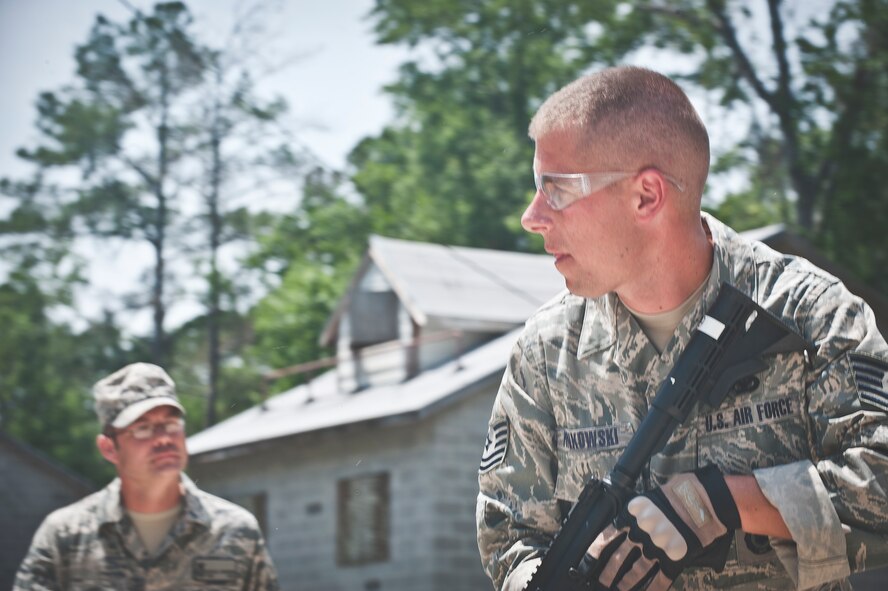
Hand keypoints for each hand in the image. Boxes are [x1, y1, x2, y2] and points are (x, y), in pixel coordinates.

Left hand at [586, 465, 740, 589]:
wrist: (701, 502)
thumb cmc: (675, 495)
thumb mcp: (646, 499)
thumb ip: (633, 515)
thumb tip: (622, 527)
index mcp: (631, 517)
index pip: (606, 537)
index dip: (594, 552)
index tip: (586, 561)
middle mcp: (640, 535)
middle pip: (618, 558)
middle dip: (607, 572)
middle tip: (601, 580)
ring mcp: (657, 550)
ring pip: (636, 572)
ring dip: (625, 583)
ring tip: (619, 588)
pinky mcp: (673, 561)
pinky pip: (660, 580)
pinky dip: (652, 589)